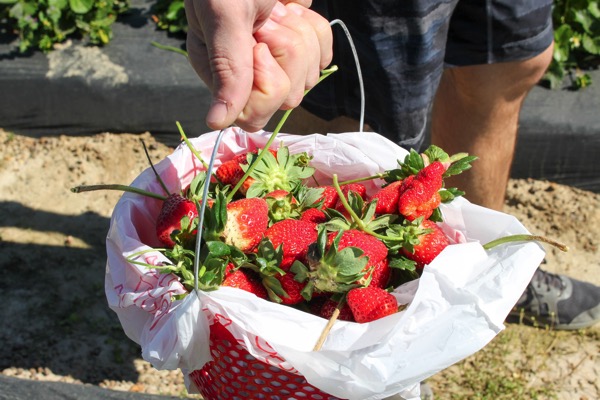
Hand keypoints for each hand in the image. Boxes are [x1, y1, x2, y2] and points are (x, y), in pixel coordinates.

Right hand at [184, 0, 332, 131]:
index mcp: (218, 72)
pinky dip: (315, 28)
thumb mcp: (224, 12)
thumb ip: (226, 66)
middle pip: (287, 96)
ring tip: (276, 9)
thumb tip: (215, 121)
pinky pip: (324, 55)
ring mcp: (275, 60)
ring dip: (301, 35)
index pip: (254, 115)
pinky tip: (292, 8)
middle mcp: (246, 73)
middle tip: (266, 19)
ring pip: (309, 76)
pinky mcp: (299, 45)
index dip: (266, 83)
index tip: (256, 45)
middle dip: (286, 52)